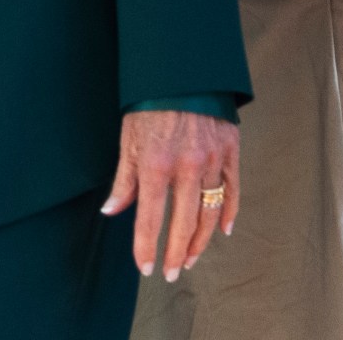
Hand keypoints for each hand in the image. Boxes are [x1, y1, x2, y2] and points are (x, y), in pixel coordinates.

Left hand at [102, 109, 239, 281]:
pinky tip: (223, 231)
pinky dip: (228, 213)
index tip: (146, 268)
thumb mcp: (129, 139)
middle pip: (183, 224)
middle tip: (172, 274)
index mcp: (156, 164)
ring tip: (191, 258)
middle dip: (177, 253)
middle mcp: (186, 167)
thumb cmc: (149, 103)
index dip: (146, 248)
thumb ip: (124, 180)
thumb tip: (111, 212)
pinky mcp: (230, 151)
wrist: (183, 69)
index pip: (149, 219)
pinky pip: (232, 190)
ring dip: (200, 241)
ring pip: (209, 213)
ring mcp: (212, 160)